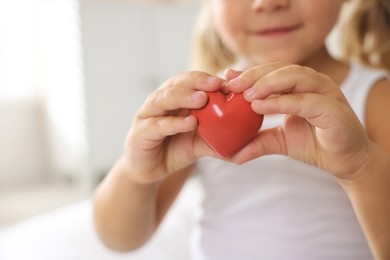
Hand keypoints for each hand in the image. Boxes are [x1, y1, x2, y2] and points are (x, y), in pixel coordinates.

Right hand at [124, 72, 223, 183]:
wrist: (150, 170)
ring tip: (202, 99)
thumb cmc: (176, 149)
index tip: (229, 81)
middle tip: (216, 84)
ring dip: (183, 96)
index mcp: (176, 98)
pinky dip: (173, 123)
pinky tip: (189, 122)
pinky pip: (156, 125)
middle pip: (177, 83)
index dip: (209, 79)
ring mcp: (147, 115)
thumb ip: (220, 140)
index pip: (192, 81)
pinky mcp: (139, 132)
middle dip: (197, 81)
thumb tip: (248, 145)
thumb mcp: (201, 143)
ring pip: (163, 99)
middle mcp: (161, 101)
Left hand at [225, 62, 371, 179]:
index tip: (227, 79)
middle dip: (254, 75)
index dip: (249, 74)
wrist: (346, 162)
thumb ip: (258, 141)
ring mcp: (326, 93)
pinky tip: (260, 106)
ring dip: (267, 83)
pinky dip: (281, 101)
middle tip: (232, 85)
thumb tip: (232, 155)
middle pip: (281, 69)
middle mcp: (314, 83)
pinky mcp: (334, 109)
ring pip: (294, 77)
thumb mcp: (280, 141)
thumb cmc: (315, 144)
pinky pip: (305, 100)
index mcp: (301, 86)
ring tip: (246, 95)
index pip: (272, 72)